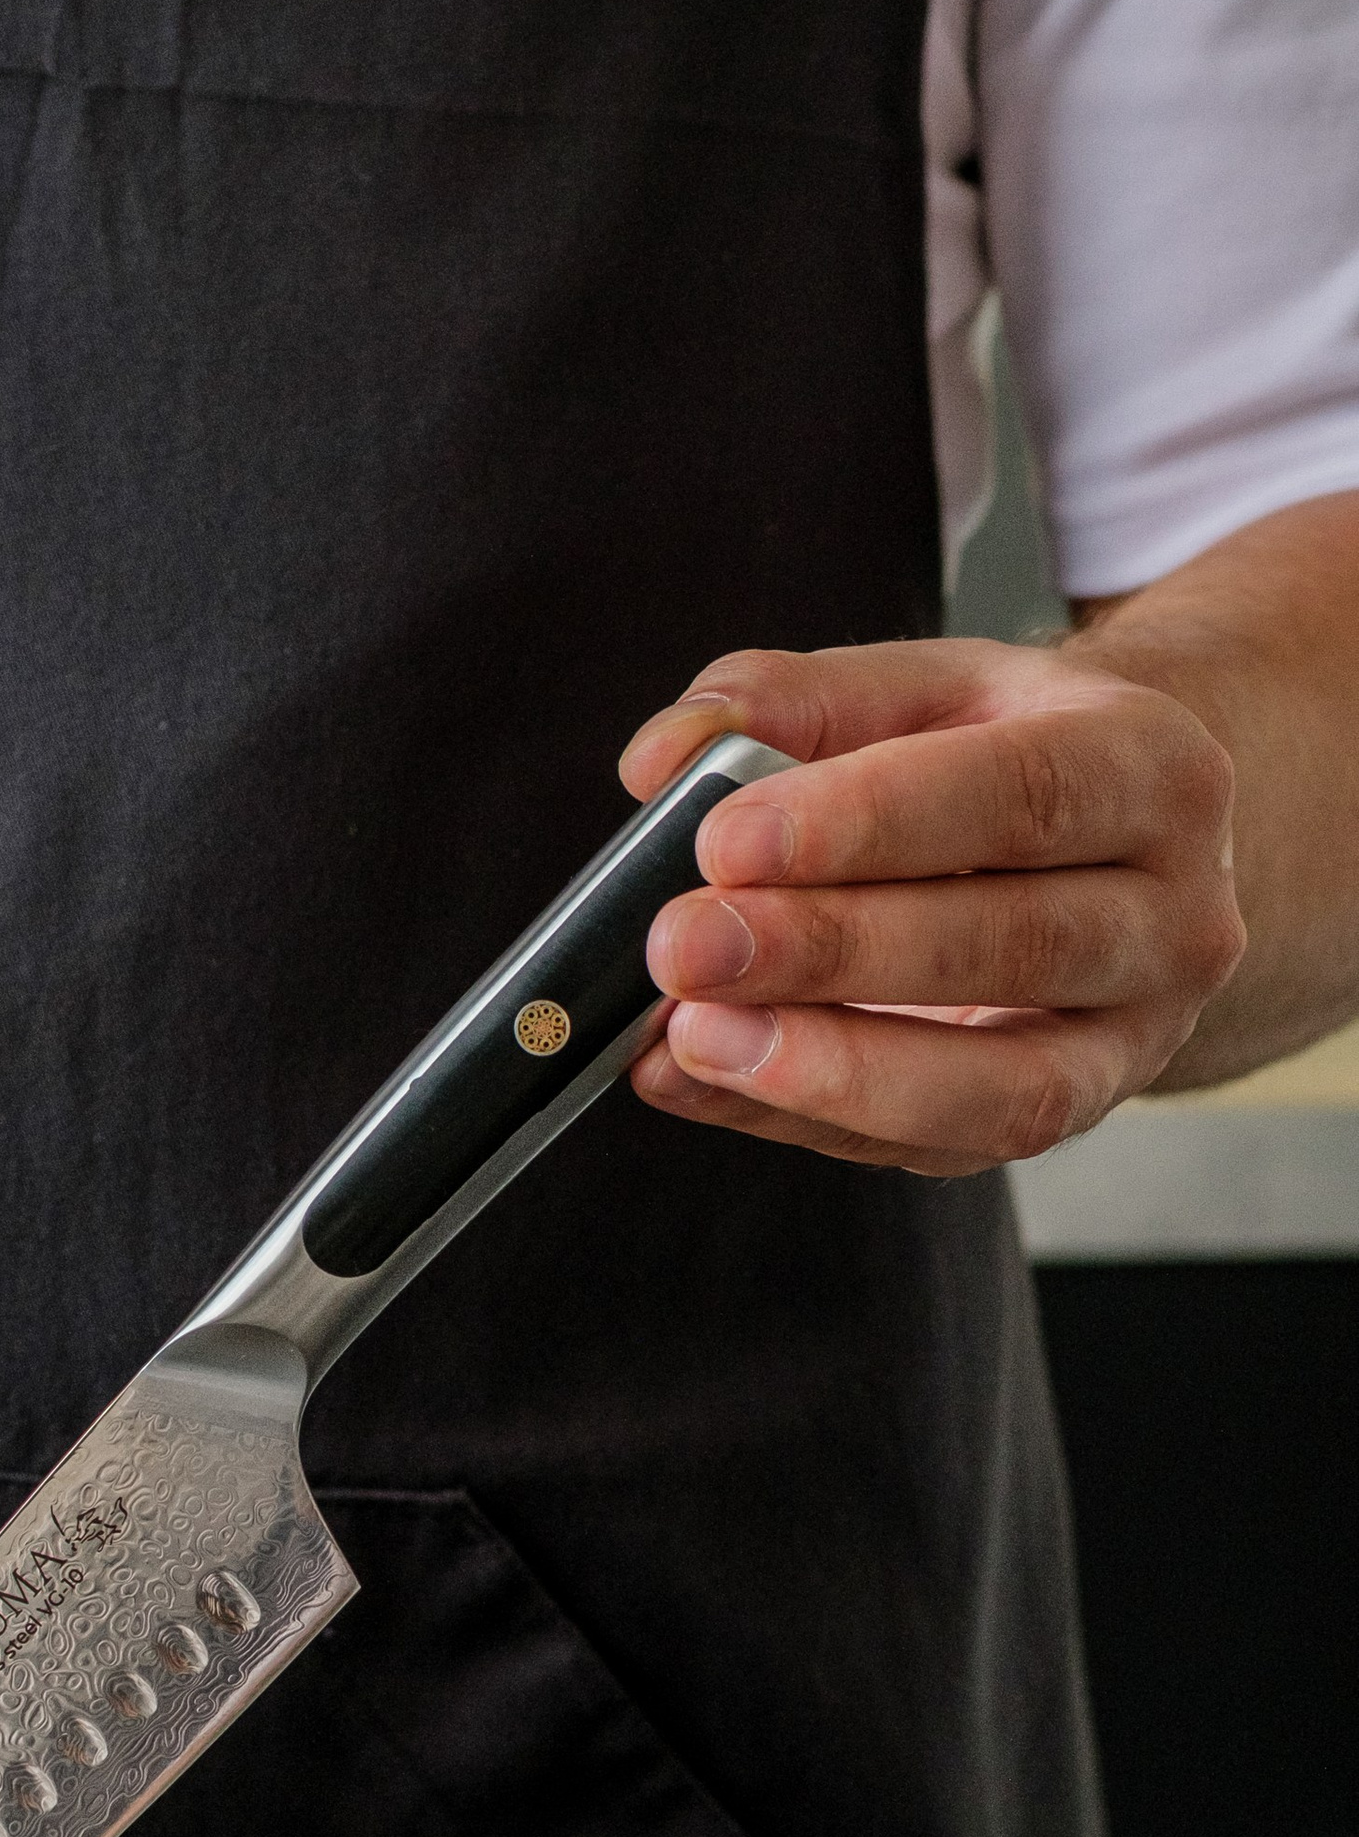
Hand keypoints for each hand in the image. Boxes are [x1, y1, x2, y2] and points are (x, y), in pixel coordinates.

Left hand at [621, 636, 1245, 1171]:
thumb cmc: (1004, 757)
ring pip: (1004, 1085)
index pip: (1020, 796)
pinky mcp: (1066, 1116)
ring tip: (692, 1038)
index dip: (869, 822)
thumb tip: (662, 758)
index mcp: (1153, 768)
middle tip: (686, 945)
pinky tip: (699, 1080)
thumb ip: (793, 700)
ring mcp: (1135, 1036)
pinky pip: (941, 1146)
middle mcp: (1174, 913)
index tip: (724, 838)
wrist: (1125, 847)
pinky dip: (802, 1120)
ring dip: (832, 1071)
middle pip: (1012, 945)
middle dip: (831, 954)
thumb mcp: (926, 689)